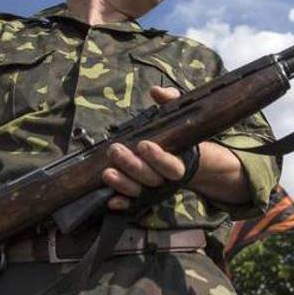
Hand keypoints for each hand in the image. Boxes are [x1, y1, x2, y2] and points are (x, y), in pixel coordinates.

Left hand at [101, 86, 193, 210]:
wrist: (186, 160)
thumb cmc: (178, 136)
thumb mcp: (177, 116)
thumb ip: (170, 102)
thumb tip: (156, 91)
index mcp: (179, 161)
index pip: (171, 165)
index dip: (158, 158)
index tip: (144, 144)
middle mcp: (166, 179)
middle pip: (151, 178)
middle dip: (132, 166)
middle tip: (115, 150)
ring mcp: (153, 189)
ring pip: (139, 191)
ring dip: (123, 183)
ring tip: (107, 172)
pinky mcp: (142, 196)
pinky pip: (132, 203)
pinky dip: (121, 202)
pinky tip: (110, 199)